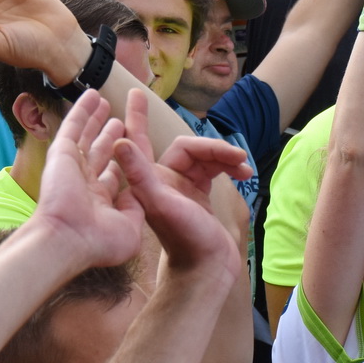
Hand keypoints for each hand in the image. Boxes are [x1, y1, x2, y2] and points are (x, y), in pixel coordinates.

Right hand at [29, 89, 144, 267]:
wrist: (69, 239)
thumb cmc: (98, 241)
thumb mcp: (129, 229)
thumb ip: (135, 209)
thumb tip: (137, 194)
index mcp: (100, 201)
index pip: (111, 176)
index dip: (120, 163)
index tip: (126, 151)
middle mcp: (85, 182)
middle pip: (100, 152)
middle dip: (109, 136)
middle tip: (117, 121)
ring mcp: (72, 166)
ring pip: (86, 135)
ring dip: (95, 118)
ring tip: (105, 101)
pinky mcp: (62, 153)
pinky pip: (74, 125)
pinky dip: (82, 109)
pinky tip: (92, 95)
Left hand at [112, 91, 246, 274]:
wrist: (206, 271)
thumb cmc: (183, 240)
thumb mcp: (160, 204)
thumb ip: (139, 174)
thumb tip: (118, 140)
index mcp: (148, 179)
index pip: (139, 138)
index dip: (137, 115)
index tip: (137, 91)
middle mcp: (162, 180)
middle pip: (187, 147)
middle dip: (213, 148)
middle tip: (238, 157)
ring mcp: (181, 188)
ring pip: (203, 158)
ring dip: (225, 158)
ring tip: (245, 168)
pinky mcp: (199, 196)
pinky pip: (213, 170)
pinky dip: (228, 168)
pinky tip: (245, 175)